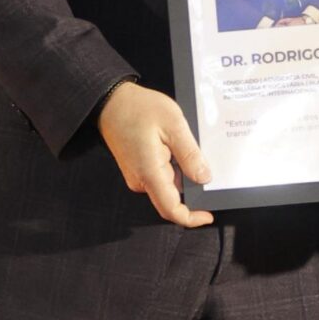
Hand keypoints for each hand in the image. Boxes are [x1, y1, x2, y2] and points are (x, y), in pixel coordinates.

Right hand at [98, 81, 212, 226]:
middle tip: (207, 163)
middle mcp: (141, 180)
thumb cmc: (138, 108)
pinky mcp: (138, 168)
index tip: (209, 214)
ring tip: (190, 146)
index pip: (171, 209)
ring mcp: (138, 175)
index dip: (191, 218)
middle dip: (192, 188)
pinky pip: (161, 176)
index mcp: (149, 172)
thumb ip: (190, 154)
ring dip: (184, 174)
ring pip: (168, 186)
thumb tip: (204, 177)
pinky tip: (179, 146)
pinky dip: (175, 167)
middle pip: (172, 198)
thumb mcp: (173, 124)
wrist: (110, 101)